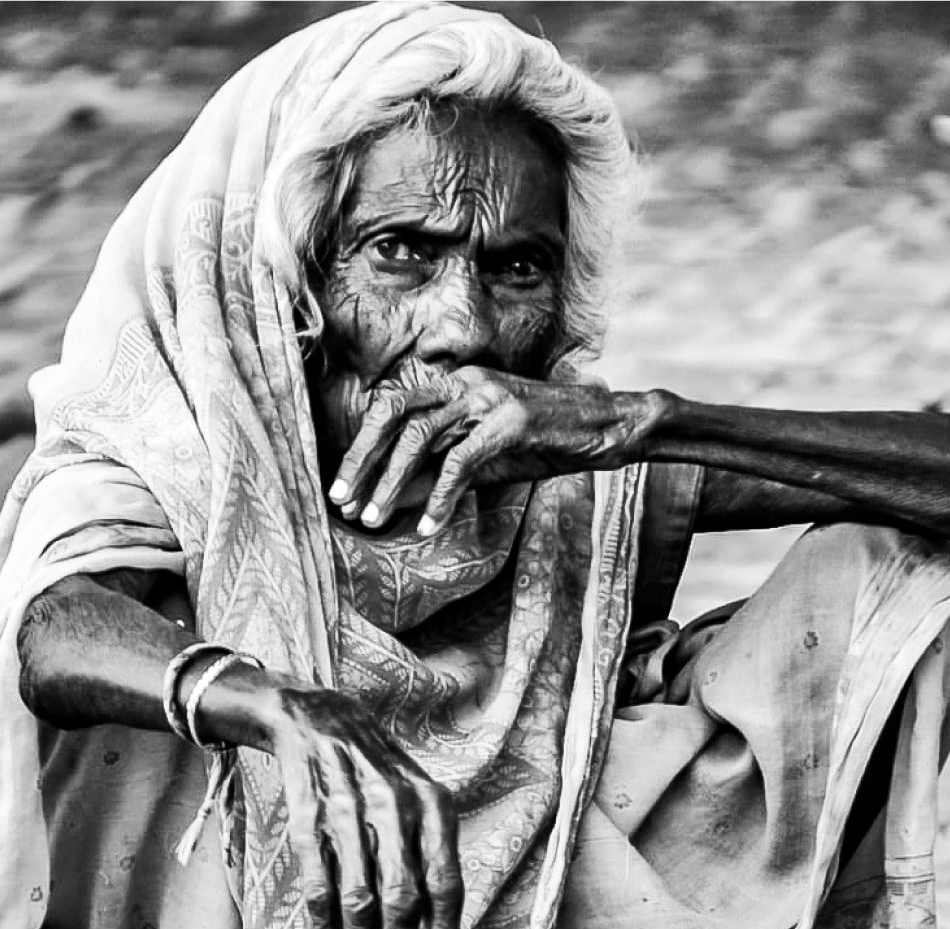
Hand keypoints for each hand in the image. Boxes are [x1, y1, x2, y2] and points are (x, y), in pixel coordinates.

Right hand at [265, 686, 461, 928]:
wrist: (320, 719)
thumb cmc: (379, 772)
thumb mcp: (418, 798)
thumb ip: (428, 854)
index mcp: (433, 803)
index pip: (446, 881)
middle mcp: (395, 808)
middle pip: (403, 900)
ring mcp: (349, 814)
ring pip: (359, 901)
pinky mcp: (309, 820)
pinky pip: (319, 888)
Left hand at [325, 366, 663, 532]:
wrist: (607, 427)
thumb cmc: (547, 443)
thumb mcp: (486, 457)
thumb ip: (440, 470)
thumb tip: (394, 499)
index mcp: (456, 382)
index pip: (393, 406)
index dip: (362, 446)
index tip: (343, 487)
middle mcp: (466, 382)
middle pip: (393, 412)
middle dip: (361, 458)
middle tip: (342, 501)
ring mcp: (488, 398)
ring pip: (421, 437)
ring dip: (392, 482)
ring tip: (376, 519)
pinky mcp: (510, 422)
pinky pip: (461, 462)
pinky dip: (441, 497)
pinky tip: (429, 526)